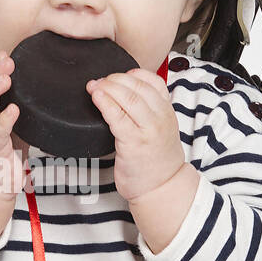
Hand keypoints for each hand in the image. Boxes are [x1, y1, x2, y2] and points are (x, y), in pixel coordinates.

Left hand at [87, 67, 185, 201]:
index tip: (118, 76)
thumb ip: (149, 110)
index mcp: (167, 111)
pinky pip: (116, 116)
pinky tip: (96, 98)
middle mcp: (160, 117)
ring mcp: (147, 129)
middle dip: (114, 79)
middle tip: (100, 81)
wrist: (161, 187)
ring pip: (127, 97)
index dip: (132, 73)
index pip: (153, 80)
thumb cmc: (157, 161)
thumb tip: (125, 91)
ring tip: (94, 87)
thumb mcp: (161, 129)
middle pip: (137, 86)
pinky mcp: (133, 142)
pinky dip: (104, 103)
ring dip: (107, 87)